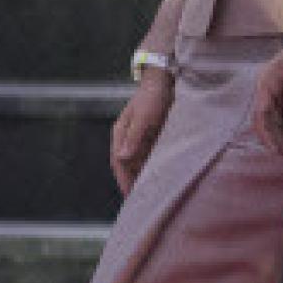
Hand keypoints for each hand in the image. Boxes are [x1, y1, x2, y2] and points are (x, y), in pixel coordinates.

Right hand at [110, 68, 174, 194]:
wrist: (164, 81)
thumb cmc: (152, 97)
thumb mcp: (144, 117)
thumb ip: (133, 137)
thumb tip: (122, 158)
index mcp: (120, 133)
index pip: (118, 162)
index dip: (123, 180)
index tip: (130, 196)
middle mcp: (127, 137)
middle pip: (127, 165)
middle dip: (131, 182)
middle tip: (140, 202)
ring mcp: (139, 137)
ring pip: (138, 162)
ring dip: (142, 176)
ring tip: (151, 194)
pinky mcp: (151, 136)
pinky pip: (150, 156)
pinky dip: (153, 167)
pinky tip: (161, 177)